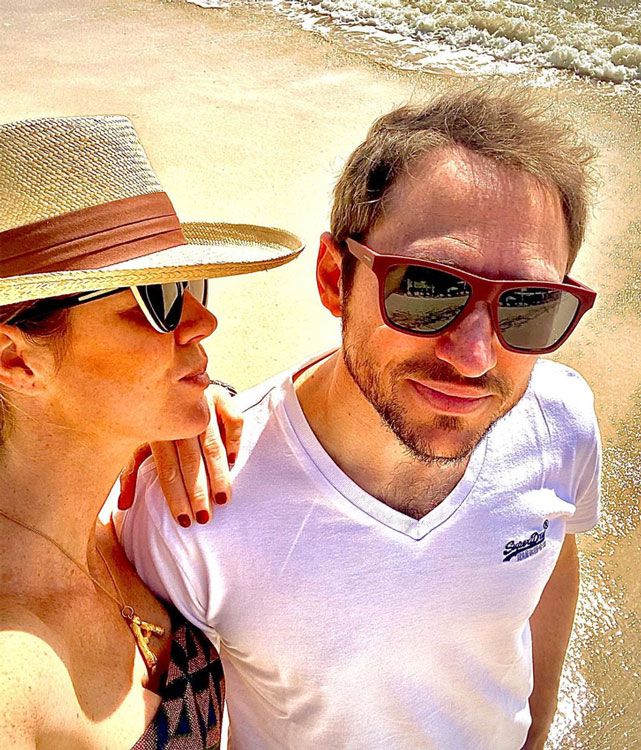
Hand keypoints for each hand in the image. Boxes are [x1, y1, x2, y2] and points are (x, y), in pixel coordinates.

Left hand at [118, 384, 243, 525]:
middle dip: (198, 491)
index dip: (176, 496)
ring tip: (223, 498)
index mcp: (154, 428)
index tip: (184, 521)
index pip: (167, 469)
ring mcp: (202, 404)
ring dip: (219, 474)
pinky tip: (234, 462)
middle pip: (190, 460)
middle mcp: (178, 416)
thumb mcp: (136, 439)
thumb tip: (122, 506)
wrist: (166, 374)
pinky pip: (233, 420)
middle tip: (205, 518)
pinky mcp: (222, 396)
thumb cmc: (152, 416)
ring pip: (212, 444)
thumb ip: (130, 471)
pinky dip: (234, 441)